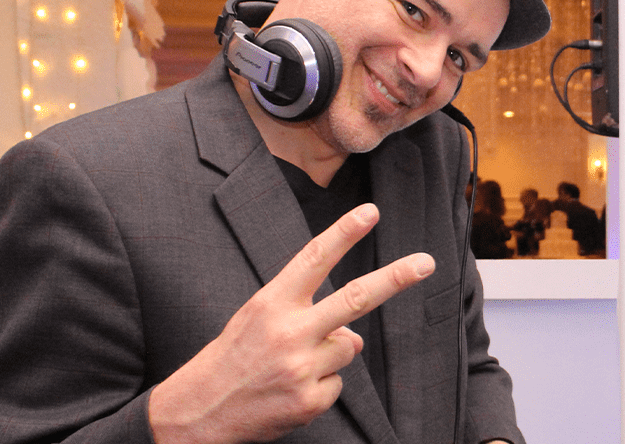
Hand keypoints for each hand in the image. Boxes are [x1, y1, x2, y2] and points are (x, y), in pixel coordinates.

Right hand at [149, 204, 434, 443]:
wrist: (197, 413)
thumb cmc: (232, 358)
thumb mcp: (257, 320)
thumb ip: (305, 314)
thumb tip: (354, 335)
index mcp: (271, 303)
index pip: (314, 260)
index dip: (344, 234)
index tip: (371, 211)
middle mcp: (289, 332)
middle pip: (355, 298)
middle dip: (396, 278)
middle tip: (427, 262)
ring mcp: (301, 368)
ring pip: (348, 347)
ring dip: (330, 355)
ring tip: (289, 367)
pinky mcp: (309, 400)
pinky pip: (338, 383)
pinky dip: (321, 386)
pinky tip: (290, 390)